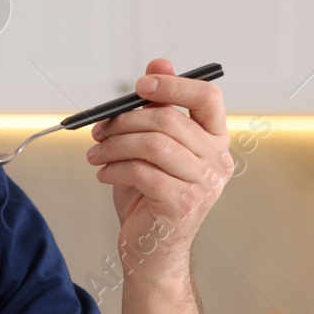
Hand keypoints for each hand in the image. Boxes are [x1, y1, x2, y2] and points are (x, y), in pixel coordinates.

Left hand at [83, 58, 233, 279]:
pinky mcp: (181, 205)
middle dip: (125, 119)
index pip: (208, 98)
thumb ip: (158, 107)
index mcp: (215, 140)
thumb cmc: (150, 197)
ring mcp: (203, 186)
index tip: (140, 84)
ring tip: (96, 154)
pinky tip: (103, 174)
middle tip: (99, 129)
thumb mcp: (152, 147)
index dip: (174, 84)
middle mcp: (217, 161)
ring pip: (153, 145)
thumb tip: (159, 61)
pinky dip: (114, 169)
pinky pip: (142, 172)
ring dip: (115, 145)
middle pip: (170, 120)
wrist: (150, 252)